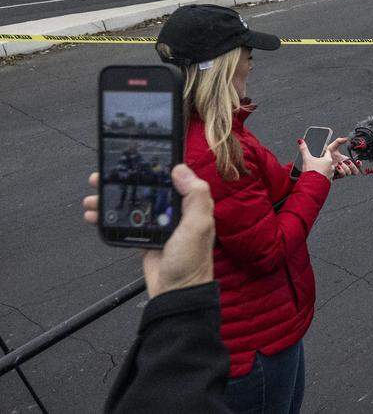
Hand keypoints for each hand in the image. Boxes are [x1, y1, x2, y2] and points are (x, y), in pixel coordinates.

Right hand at [85, 165, 215, 298]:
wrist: (176, 293)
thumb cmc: (192, 263)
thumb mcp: (198, 226)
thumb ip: (195, 196)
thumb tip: (181, 169)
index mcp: (189, 206)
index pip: (170, 179)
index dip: (151, 168)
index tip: (132, 159)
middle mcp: (174, 213)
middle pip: (145, 190)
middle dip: (123, 183)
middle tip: (102, 177)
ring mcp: (158, 226)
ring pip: (131, 205)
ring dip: (110, 200)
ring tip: (93, 197)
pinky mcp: (144, 239)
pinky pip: (124, 224)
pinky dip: (108, 218)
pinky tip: (96, 215)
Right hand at [298, 138, 337, 179]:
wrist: (312, 185)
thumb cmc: (311, 171)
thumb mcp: (306, 158)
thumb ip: (304, 149)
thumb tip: (301, 141)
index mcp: (328, 160)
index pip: (327, 152)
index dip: (323, 151)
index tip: (321, 151)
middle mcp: (331, 166)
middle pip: (327, 161)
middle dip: (322, 161)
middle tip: (316, 161)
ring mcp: (331, 174)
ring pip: (328, 169)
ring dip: (323, 169)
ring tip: (316, 170)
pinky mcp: (329, 180)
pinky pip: (326, 176)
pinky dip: (323, 175)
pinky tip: (317, 176)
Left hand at [326, 136, 362, 179]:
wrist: (319, 162)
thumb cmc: (325, 155)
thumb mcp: (332, 146)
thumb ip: (339, 141)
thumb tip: (346, 139)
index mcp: (345, 161)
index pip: (356, 165)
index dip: (359, 164)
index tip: (358, 161)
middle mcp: (344, 167)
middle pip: (355, 171)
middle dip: (352, 166)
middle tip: (347, 162)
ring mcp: (341, 172)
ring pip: (349, 172)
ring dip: (345, 167)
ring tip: (339, 163)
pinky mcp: (337, 176)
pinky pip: (343, 174)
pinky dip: (341, 170)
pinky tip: (337, 166)